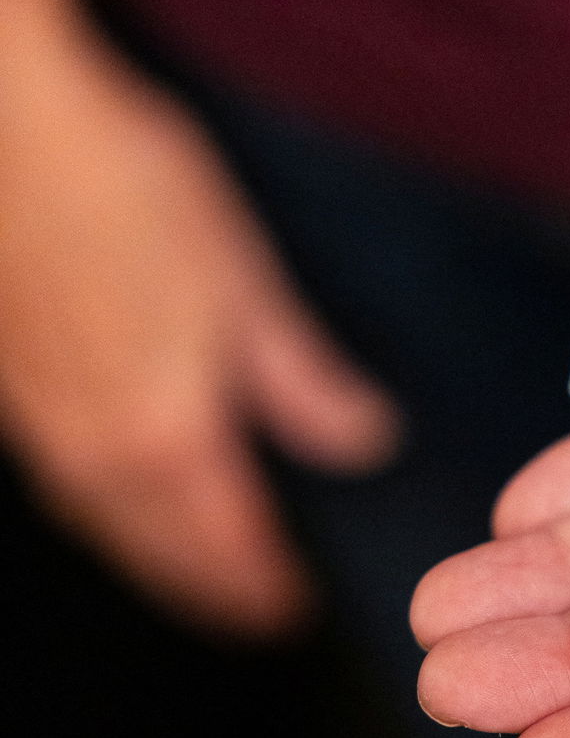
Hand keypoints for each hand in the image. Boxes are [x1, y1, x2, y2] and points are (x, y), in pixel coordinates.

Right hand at [0, 41, 399, 635]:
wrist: (7, 124)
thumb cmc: (134, 194)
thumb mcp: (249, 289)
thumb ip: (307, 384)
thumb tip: (367, 442)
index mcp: (167, 437)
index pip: (229, 547)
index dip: (263, 586)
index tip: (293, 613)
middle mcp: (95, 454)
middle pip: (162, 556)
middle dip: (212, 592)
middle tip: (254, 613)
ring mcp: (41, 428)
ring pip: (108, 530)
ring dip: (159, 563)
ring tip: (199, 575)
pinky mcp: (10, 394)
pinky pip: (69, 490)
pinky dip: (112, 518)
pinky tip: (127, 501)